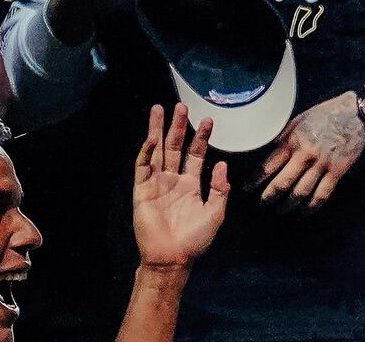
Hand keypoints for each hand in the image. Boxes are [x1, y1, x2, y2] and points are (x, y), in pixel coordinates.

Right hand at [133, 104, 228, 269]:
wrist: (172, 260)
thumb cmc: (194, 239)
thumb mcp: (215, 213)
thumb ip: (220, 188)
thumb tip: (221, 164)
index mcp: (191, 184)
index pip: (196, 154)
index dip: (202, 137)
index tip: (209, 119)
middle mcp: (174, 180)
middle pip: (175, 147)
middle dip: (178, 126)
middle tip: (181, 105)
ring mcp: (157, 184)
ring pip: (157, 151)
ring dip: (157, 131)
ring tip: (158, 109)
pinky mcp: (142, 191)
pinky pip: (142, 168)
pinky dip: (145, 152)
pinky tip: (150, 138)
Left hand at [256, 91, 364, 211]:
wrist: (356, 113)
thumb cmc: (326, 113)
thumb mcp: (300, 119)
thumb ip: (285, 136)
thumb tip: (270, 151)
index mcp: (294, 140)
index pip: (269, 165)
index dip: (255, 180)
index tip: (247, 188)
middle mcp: (305, 154)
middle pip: (282, 183)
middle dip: (269, 197)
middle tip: (262, 204)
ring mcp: (322, 164)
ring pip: (301, 192)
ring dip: (288, 205)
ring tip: (281, 210)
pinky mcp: (337, 171)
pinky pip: (322, 194)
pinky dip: (312, 206)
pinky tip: (305, 211)